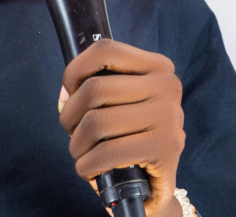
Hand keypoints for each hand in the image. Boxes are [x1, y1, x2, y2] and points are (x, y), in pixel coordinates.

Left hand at [59, 39, 185, 216]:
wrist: (156, 184)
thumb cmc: (131, 137)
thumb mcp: (122, 102)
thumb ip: (96, 85)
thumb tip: (66, 93)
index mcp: (158, 66)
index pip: (105, 51)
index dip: (75, 71)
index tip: (69, 93)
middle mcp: (168, 86)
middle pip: (93, 89)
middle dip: (70, 116)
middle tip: (73, 133)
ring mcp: (169, 116)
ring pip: (95, 121)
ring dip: (77, 144)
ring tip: (81, 153)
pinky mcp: (165, 148)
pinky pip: (106, 152)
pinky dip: (87, 165)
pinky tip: (90, 170)